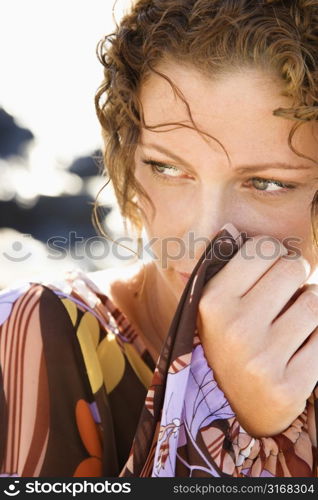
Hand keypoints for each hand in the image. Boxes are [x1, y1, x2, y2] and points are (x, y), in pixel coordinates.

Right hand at [197, 235, 317, 437]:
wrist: (231, 407)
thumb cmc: (227, 342)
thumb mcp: (214, 307)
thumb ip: (226, 268)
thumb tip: (233, 230)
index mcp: (213, 301)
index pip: (263, 247)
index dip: (274, 253)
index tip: (272, 267)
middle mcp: (235, 328)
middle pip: (293, 267)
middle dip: (295, 276)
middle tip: (286, 294)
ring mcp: (262, 360)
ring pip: (314, 302)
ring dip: (309, 308)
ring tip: (292, 324)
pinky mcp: (289, 387)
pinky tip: (301, 348)